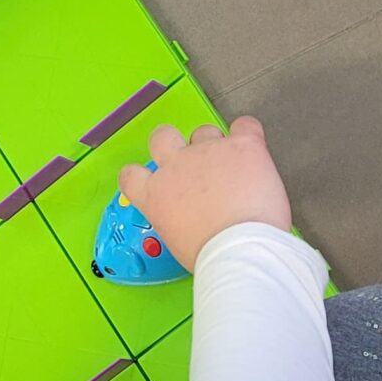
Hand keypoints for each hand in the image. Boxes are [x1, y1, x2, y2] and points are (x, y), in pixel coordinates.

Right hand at [120, 115, 290, 268]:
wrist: (239, 247)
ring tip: (229, 165)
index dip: (139, 173)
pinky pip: (245, 126)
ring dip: (214, 144)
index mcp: (156, 195)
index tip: (151, 178)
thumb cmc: (212, 254)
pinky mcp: (242, 145)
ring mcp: (209, 151)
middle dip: (172, 143)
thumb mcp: (177, 242)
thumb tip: (190, 220)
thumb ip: (178, 220)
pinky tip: (251, 151)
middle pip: (162, 136)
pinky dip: (248, 134)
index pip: (131, 174)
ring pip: (205, 131)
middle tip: (188, 160)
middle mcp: (178, 166)